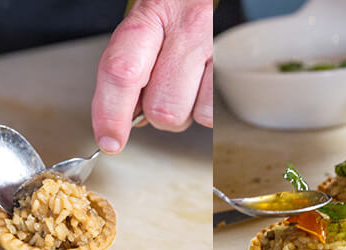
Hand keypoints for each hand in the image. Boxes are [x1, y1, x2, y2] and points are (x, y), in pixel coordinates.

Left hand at [92, 0, 212, 153]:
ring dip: (184, 112)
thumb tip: (127, 120)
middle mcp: (185, 30)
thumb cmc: (176, 13)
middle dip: (158, 112)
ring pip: (187, 116)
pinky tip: (204, 86)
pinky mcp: (235, 67)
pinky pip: (212, 115)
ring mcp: (214, 48)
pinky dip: (205, 111)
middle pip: (159, 109)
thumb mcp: (146, 30)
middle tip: (163, 89)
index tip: (110, 141)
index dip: (111, 114)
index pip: (122, 72)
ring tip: (187, 84)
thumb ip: (131, 72)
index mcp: (149, 19)